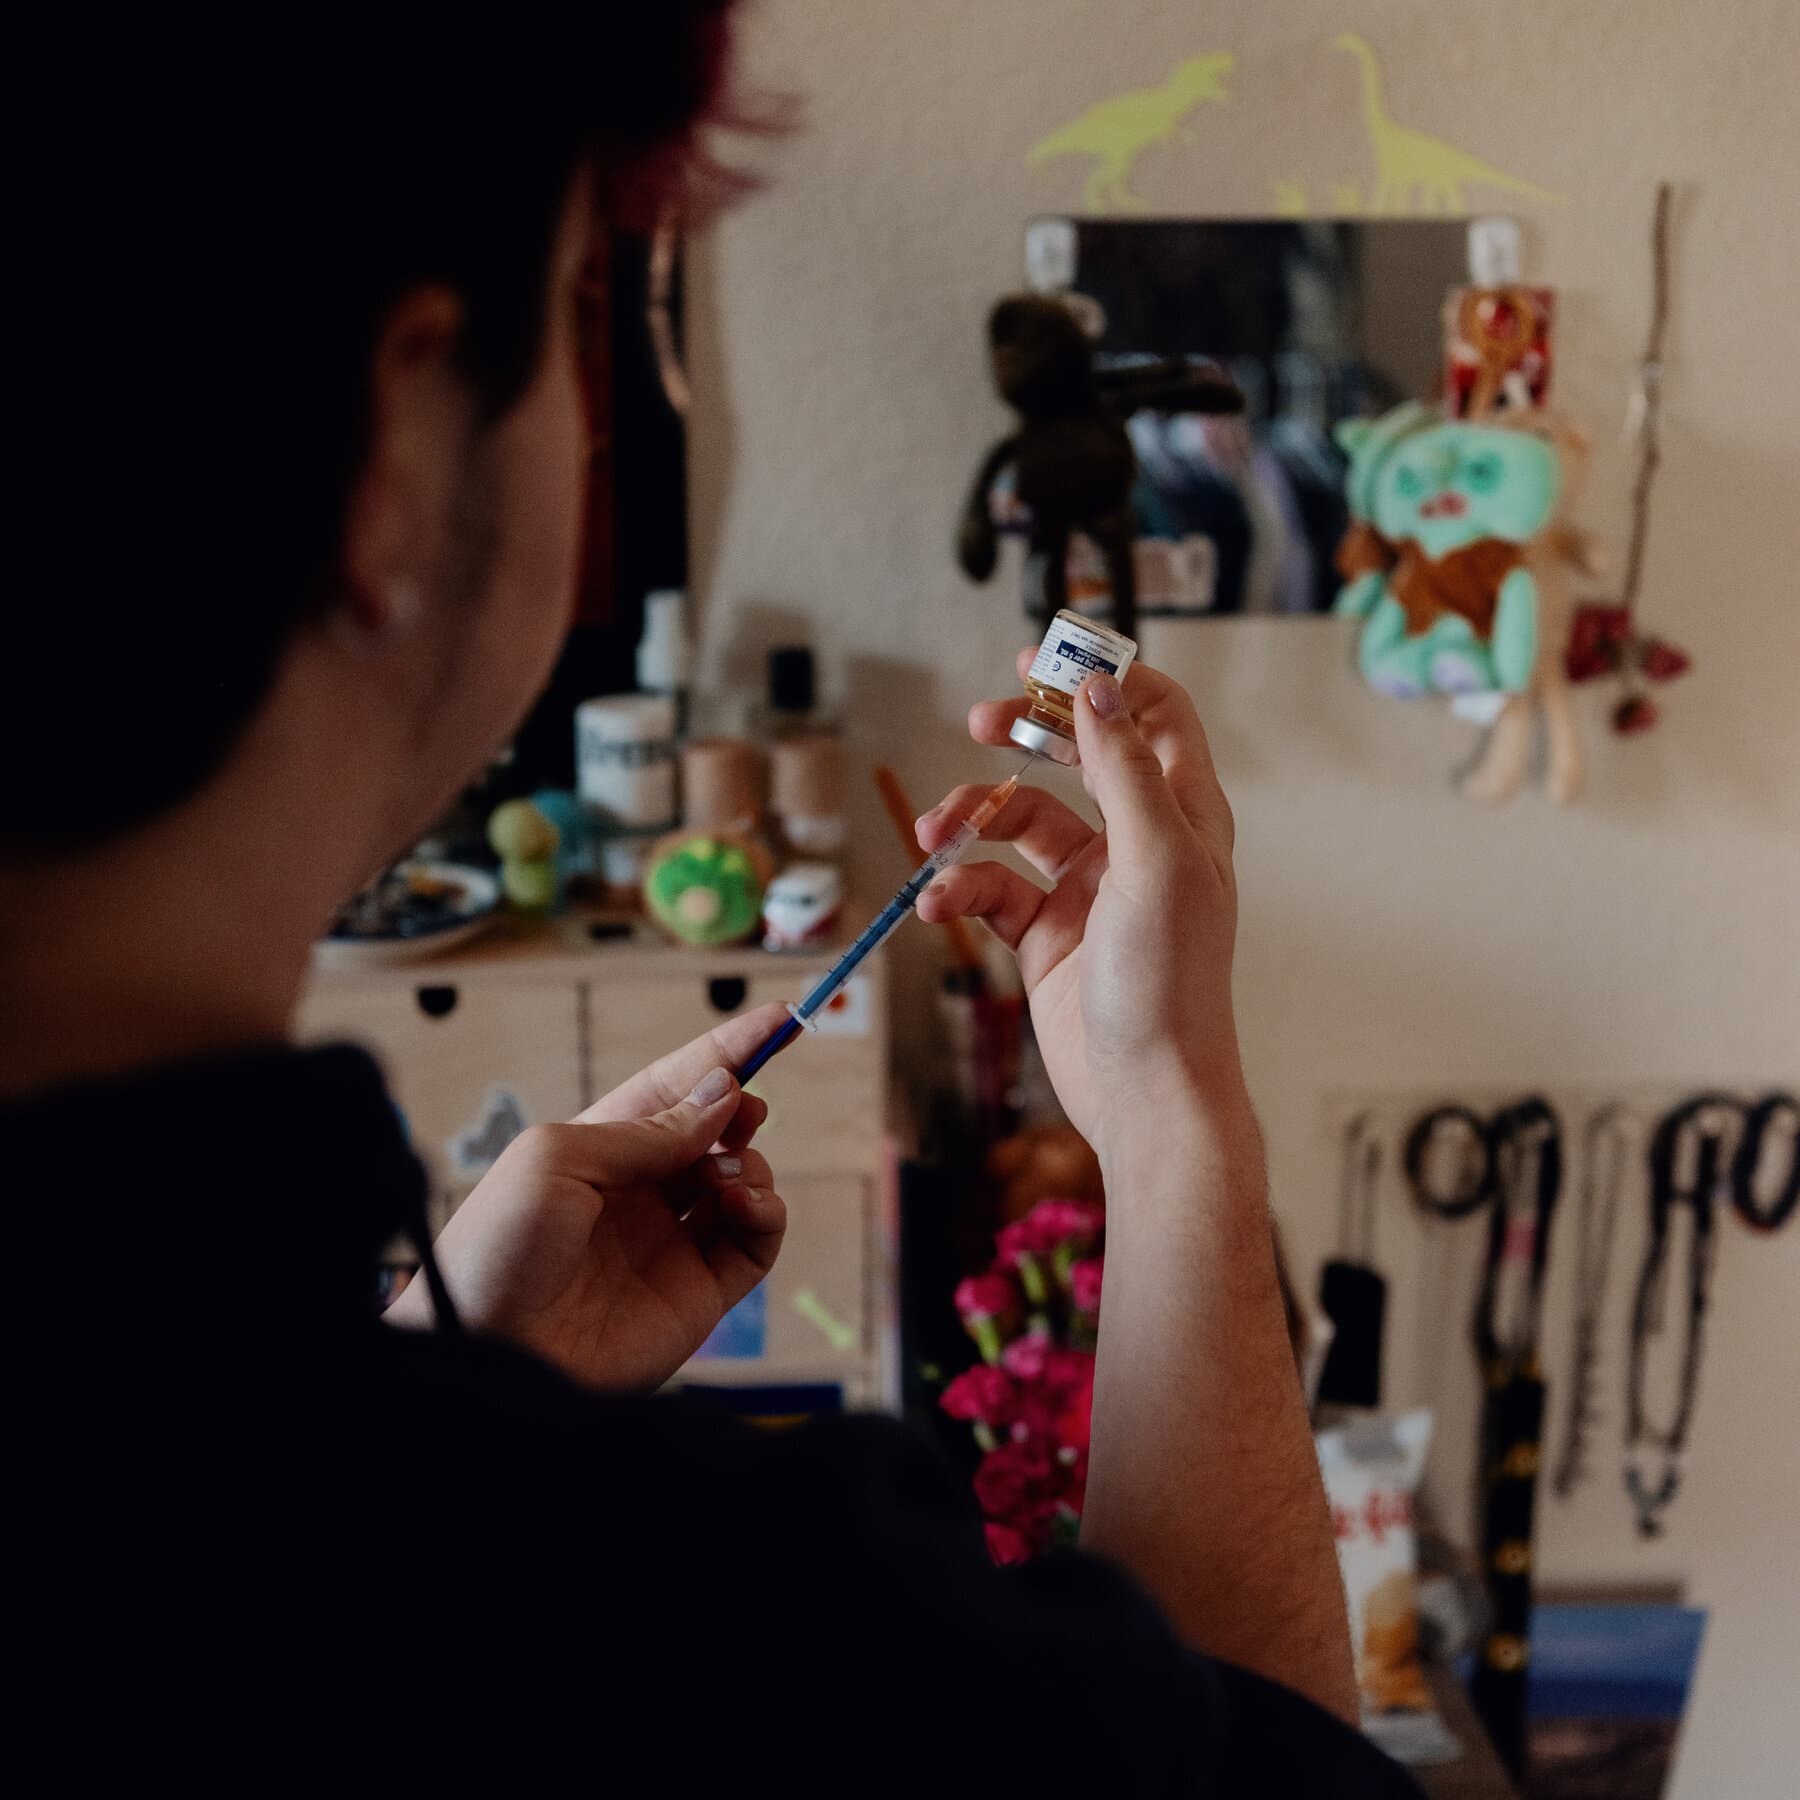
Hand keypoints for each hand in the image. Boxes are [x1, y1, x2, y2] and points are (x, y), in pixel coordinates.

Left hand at [389, 1006, 789, 1391]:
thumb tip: (722, 1094)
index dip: (726, 1053)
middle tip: (746, 1112)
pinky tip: (743, 1204)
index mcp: (598, 1149)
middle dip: (741, 1110)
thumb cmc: (495, 1250)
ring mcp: (672, 1244)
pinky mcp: (699, 1294)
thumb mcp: (558, 1158)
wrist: (485, 1356)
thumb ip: (647, 1128)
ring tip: (722, 1176)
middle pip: (715, 1133)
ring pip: (744, 1181)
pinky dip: (767, 1213)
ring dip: (750, 1164)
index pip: (674, 1089)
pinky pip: (757, 1242)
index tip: (782, 1019)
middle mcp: (639, 1193)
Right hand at [915, 654, 1241, 1158]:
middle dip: (1024, 734)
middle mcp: (1137, 843)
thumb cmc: (1169, 982)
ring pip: (1018, 823)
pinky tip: (937, 902)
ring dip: (972, 819)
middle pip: (1077, 756)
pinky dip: (958, 888)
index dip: (1106, 680)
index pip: (1156, 718)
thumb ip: (1123, 771)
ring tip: (936, 833)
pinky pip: (990, 888)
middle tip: (979, 719)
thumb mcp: (1154, 861)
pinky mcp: (1044, 934)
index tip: (1045, 660)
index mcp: (1182, 816)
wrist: (1145, 1092)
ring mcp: (1088, 888)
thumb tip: (1099, 688)